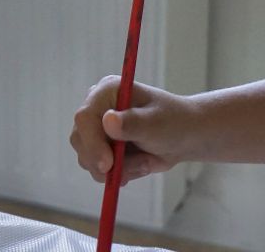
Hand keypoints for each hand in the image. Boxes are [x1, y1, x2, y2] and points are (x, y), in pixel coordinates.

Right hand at [69, 75, 190, 184]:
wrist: (183, 136)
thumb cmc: (172, 122)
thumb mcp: (156, 123)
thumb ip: (133, 123)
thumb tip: (108, 120)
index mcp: (107, 91)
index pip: (85, 118)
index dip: (92, 143)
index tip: (108, 165)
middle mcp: (96, 109)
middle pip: (81, 141)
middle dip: (108, 161)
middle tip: (140, 165)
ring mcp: (96, 130)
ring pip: (88, 160)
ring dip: (120, 169)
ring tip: (146, 161)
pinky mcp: (100, 149)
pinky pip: (99, 170)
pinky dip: (120, 174)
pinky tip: (140, 164)